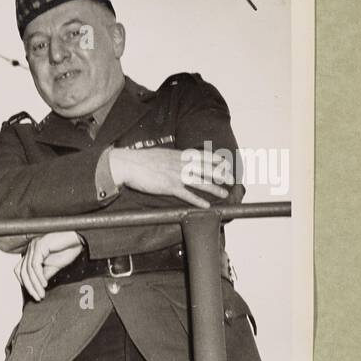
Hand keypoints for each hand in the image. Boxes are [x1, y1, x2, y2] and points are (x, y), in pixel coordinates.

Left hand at [16, 230, 84, 300]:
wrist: (79, 240)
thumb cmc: (69, 249)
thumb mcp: (54, 267)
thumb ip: (43, 275)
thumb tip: (36, 287)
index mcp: (32, 252)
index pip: (20, 269)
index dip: (24, 282)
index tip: (32, 293)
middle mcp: (31, 248)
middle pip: (22, 271)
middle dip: (29, 286)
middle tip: (37, 297)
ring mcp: (34, 246)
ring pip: (28, 269)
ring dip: (35, 284)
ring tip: (41, 294)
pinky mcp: (39, 245)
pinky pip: (35, 265)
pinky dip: (39, 277)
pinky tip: (44, 284)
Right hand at [108, 147, 232, 207]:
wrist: (129, 164)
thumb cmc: (141, 159)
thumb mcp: (161, 154)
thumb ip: (172, 157)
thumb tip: (176, 160)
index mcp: (179, 155)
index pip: (202, 155)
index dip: (215, 159)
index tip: (224, 162)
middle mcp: (181, 164)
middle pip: (206, 169)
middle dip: (220, 174)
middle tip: (231, 179)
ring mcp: (177, 175)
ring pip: (201, 182)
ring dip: (214, 188)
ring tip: (224, 193)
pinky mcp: (170, 187)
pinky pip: (187, 195)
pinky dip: (198, 201)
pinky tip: (206, 206)